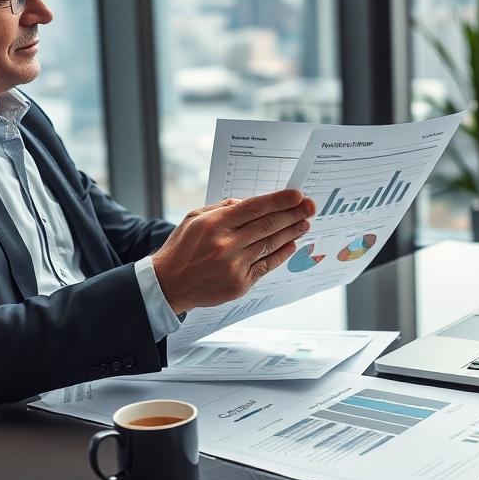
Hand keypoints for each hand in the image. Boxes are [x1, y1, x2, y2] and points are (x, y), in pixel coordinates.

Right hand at [152, 190, 315, 314]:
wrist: (169, 284)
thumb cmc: (182, 248)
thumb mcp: (194, 218)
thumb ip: (222, 208)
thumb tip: (249, 203)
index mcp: (214, 225)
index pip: (254, 208)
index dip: (278, 200)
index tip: (296, 195)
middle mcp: (226, 245)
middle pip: (267, 226)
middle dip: (292, 214)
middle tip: (309, 207)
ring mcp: (234, 266)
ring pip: (270, 245)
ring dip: (291, 233)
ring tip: (305, 223)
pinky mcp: (240, 284)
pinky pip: (266, 266)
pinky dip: (281, 254)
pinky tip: (291, 244)